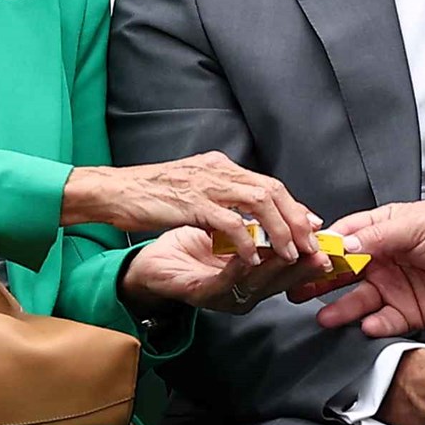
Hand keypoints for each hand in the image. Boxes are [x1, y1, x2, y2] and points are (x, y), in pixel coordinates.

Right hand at [61, 153, 319, 262]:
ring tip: (291, 254)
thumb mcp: (191, 186)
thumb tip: (245, 208)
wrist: (113, 191)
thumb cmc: (148, 193)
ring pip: (260, 202)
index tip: (312, 225)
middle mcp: (218, 170)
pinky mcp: (193, 203)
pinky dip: (247, 240)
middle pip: (273, 190)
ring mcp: (206, 185)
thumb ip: (218, 193)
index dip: (293, 205)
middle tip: (312, 243)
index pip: (269, 184)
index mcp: (220, 166)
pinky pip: (230, 222)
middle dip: (296, 219)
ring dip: (280, 230)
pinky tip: (255, 257)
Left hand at [120, 225, 326, 313]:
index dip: (309, 254)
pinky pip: (226, 284)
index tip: (327, 241)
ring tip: (291, 251)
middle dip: (303, 265)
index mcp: (254, 277)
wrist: (150, 262)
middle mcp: (244, 292)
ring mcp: (224, 297)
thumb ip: (261, 229)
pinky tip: (250, 257)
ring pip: (257, 284)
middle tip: (320, 251)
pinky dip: (241, 269)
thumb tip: (296, 213)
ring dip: (276, 267)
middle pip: (280, 279)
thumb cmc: (189, 248)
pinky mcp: (201, 295)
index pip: (289, 266)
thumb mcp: (232, 233)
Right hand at [299, 201, 424, 336]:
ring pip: (359, 299)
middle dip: (321, 280)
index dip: (324, 246)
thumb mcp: (418, 224)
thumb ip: (378, 236)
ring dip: (340, 307)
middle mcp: (386, 259)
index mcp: (386, 229)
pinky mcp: (410, 312)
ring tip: (324, 316)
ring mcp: (396, 287)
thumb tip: (343, 245)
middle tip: (297, 289)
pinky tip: (367, 324)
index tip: (304, 255)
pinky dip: (373, 324)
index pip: (345, 236)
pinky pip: (383, 321)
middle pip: (345, 271)